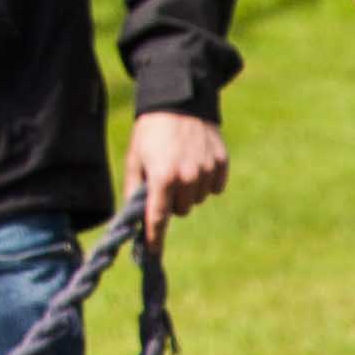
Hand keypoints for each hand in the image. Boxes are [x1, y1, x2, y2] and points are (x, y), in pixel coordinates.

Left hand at [126, 110, 229, 239]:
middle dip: (172, 202)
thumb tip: (133, 218)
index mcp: (162, 177)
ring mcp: (207, 170)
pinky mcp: (221, 164)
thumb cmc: (150, 132)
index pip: (158, 218)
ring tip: (180, 165)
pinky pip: (215, 188)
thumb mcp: (134, 158)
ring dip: (189, 191)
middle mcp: (187, 177)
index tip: (152, 253)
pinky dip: (206, 181)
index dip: (154, 237)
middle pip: (181, 211)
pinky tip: (196, 162)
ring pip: (198, 200)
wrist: (178, 101)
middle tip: (165, 180)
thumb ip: (133, 190)